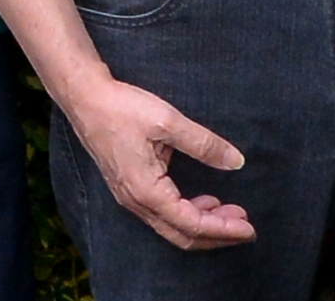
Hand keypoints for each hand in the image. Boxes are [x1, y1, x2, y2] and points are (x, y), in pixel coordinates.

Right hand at [54, 73, 255, 249]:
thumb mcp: (168, 122)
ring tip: (230, 210)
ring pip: (172, 228)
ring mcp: (130, 197)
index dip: (223, 229)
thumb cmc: (122, 108)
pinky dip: (188, 215)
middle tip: (246, 225)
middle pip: (182, 235)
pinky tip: (204, 200)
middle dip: (217, 235)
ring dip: (204, 225)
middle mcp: (136, 202)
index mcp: (146, 190)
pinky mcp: (129, 189)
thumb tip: (236, 161)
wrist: (85, 98)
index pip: (191, 223)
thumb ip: (204, 144)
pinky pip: (162, 215)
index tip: (250, 227)